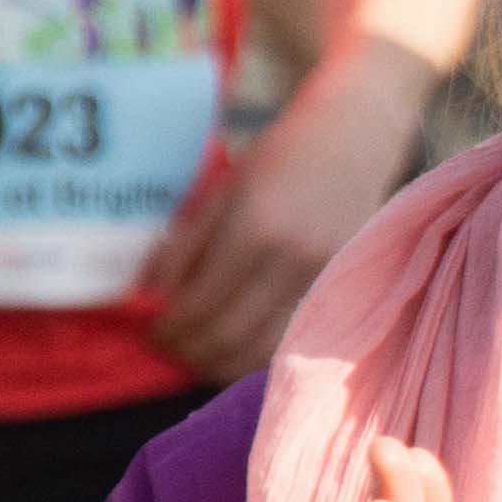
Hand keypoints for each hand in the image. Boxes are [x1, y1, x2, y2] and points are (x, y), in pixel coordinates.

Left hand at [143, 39, 438, 381]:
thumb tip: (151, 295)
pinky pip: (290, 340)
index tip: (148, 332)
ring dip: (219, 362)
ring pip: (260, 350)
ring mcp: (321, 281)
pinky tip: (234, 348)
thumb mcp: (223, 189)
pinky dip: (256, 353)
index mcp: (253, 229)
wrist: (353, 139)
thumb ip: (185, 244)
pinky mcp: (341, 291)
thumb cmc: (280, 156)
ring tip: (194, 354)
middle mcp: (290, 261)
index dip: (167, 328)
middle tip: (164, 347)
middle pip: (226, 336)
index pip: (198, 305)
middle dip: (186, 350)